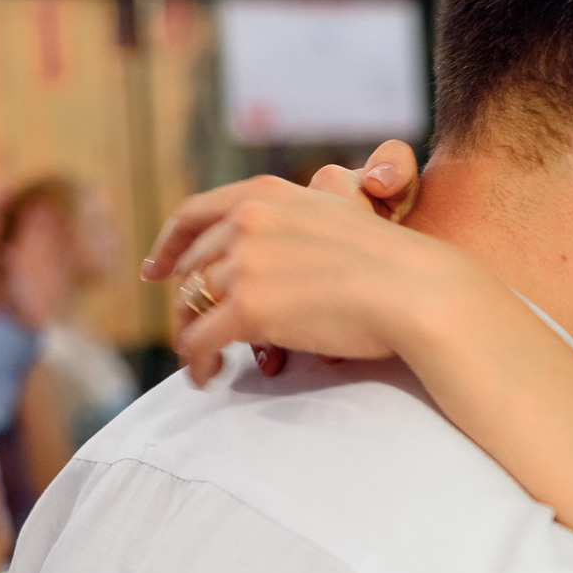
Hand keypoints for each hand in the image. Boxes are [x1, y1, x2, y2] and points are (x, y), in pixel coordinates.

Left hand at [142, 140, 458, 385]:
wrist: (416, 291)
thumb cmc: (391, 261)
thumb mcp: (336, 211)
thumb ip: (295, 216)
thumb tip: (267, 239)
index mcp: (265, 195)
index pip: (194, 214)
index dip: (168, 245)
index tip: (156, 270)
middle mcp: (247, 222)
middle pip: (191, 268)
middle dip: (185, 302)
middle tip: (190, 329)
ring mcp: (246, 265)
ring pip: (190, 306)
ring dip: (190, 337)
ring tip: (203, 362)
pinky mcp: (249, 309)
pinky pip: (201, 341)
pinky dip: (196, 363)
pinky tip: (206, 377)